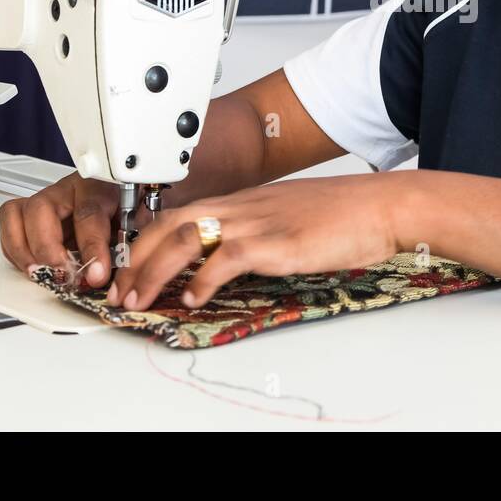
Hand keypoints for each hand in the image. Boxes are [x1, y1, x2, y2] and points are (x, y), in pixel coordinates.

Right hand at [0, 173, 143, 285]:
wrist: (123, 193)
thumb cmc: (128, 208)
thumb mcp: (138, 223)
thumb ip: (128, 244)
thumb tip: (125, 274)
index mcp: (100, 188)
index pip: (89, 215)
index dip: (91, 248)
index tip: (96, 274)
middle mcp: (67, 189)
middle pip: (41, 209)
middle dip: (47, 247)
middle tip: (60, 274)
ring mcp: (46, 198)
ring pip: (16, 214)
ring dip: (23, 250)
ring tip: (39, 273)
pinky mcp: (30, 211)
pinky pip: (9, 224)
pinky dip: (15, 250)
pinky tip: (32, 266)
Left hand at [106, 171, 417, 311]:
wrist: (381, 205)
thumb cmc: (344, 213)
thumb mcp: (289, 216)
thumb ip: (259, 231)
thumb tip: (234, 258)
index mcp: (245, 202)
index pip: (179, 214)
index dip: (146, 242)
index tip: (129, 268)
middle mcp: (244, 207)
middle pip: (170, 224)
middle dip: (136, 258)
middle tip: (120, 290)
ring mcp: (259, 222)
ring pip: (187, 237)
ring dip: (154, 270)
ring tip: (139, 298)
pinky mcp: (278, 241)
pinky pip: (228, 256)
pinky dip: (204, 277)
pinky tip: (192, 297)